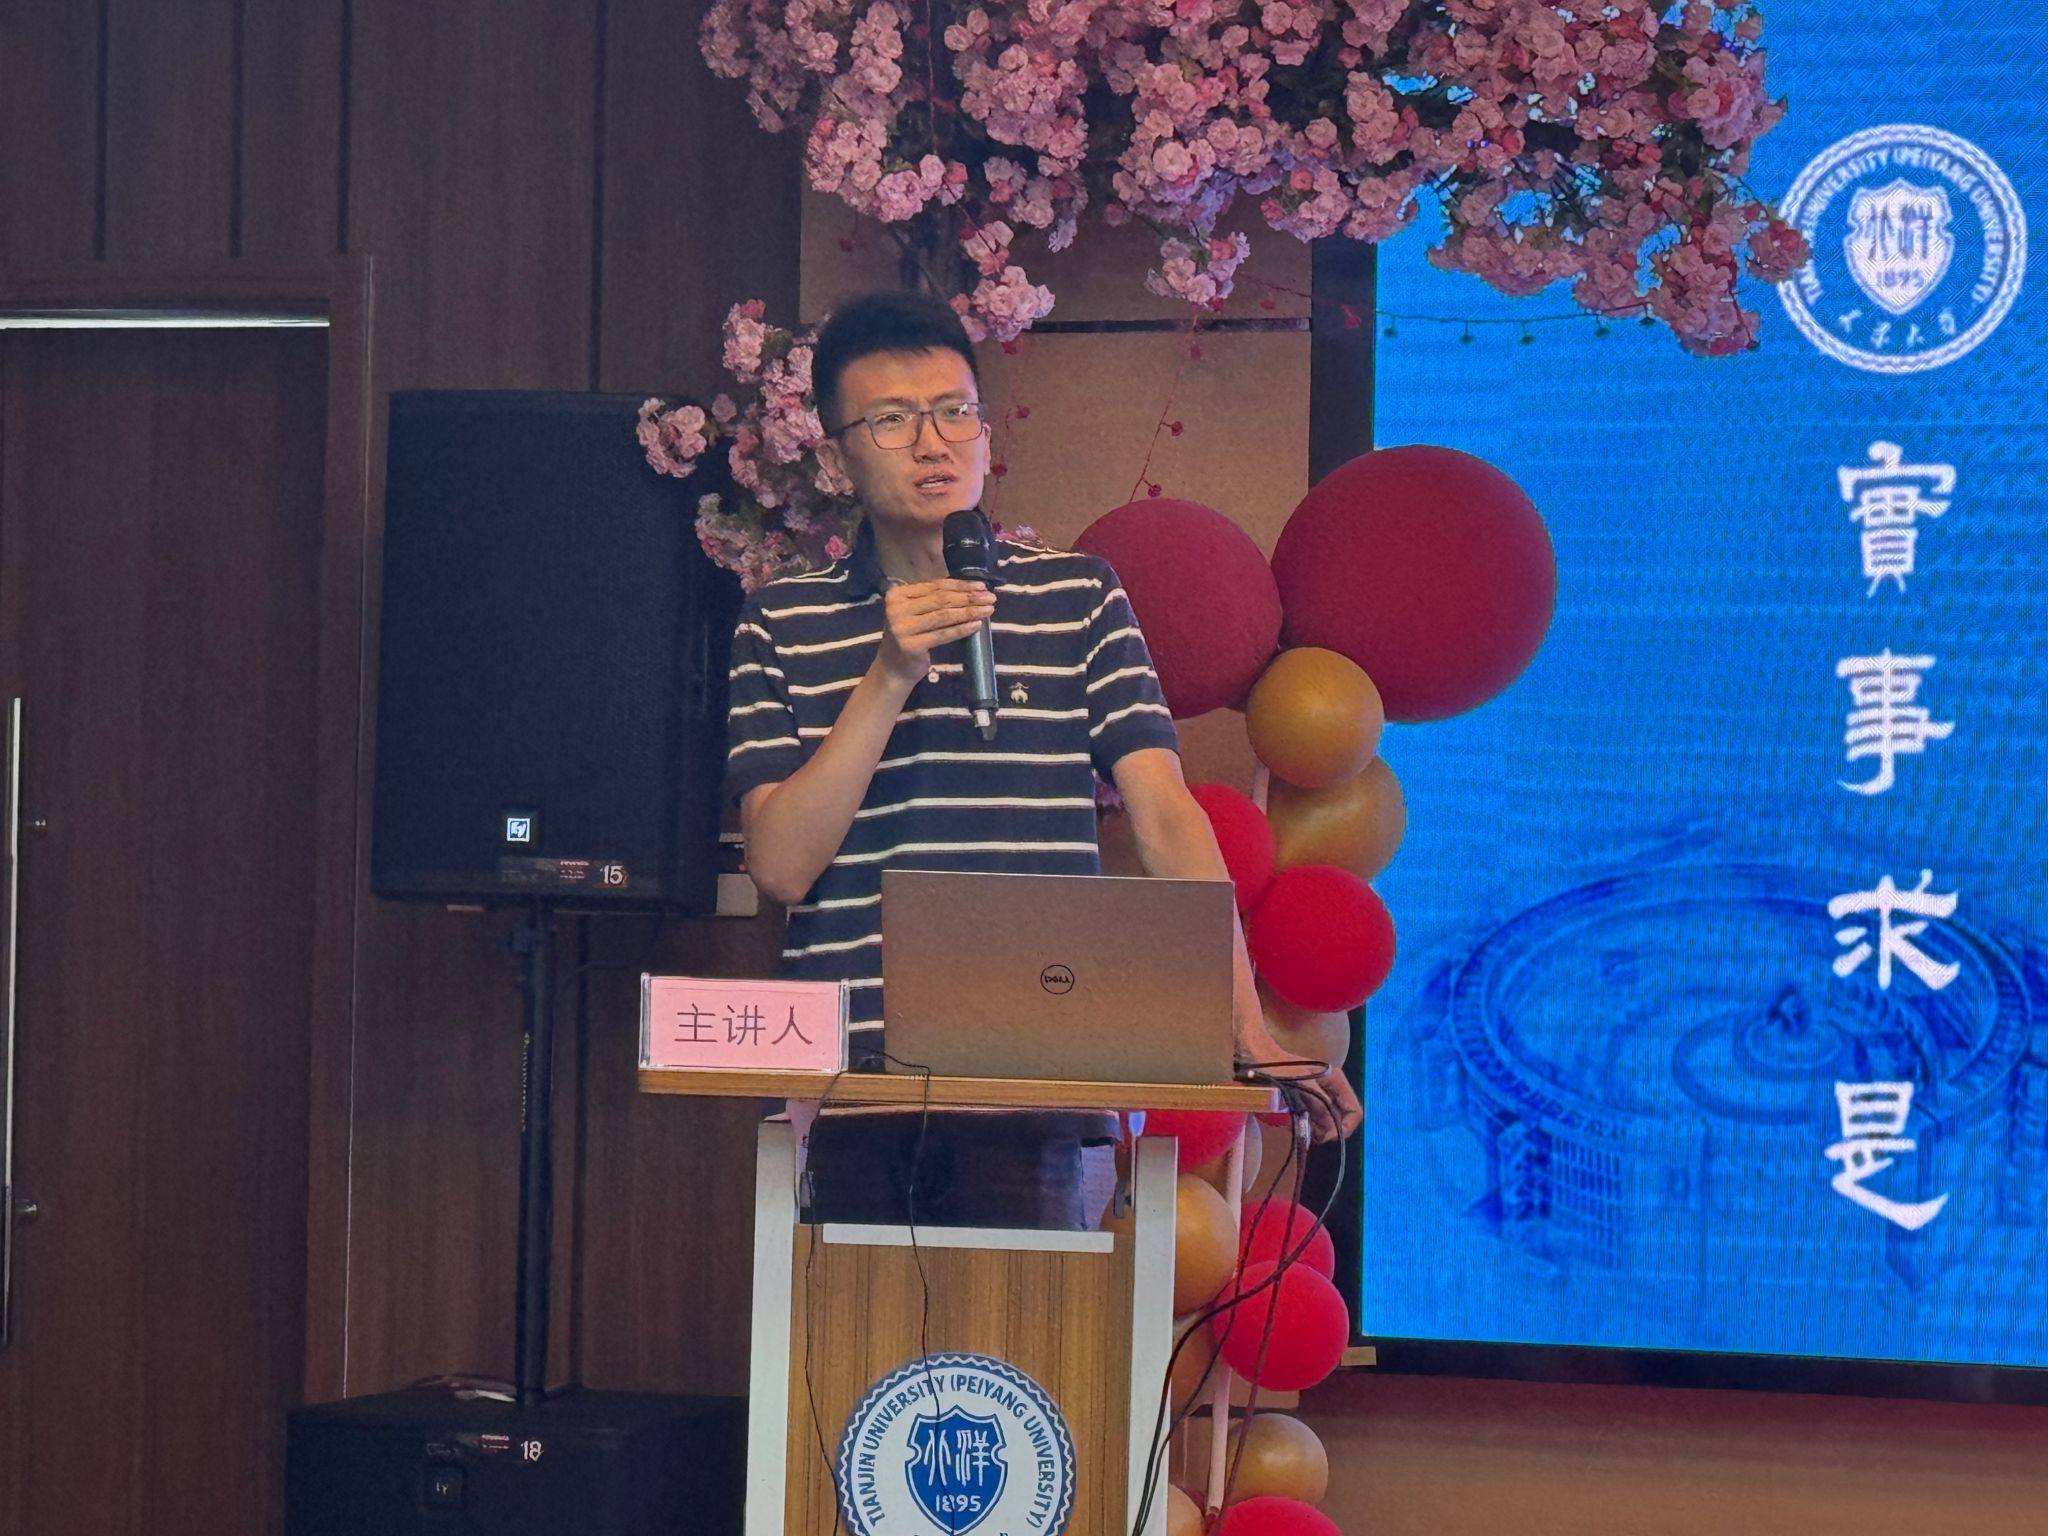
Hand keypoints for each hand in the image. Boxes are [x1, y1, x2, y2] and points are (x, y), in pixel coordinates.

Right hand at [875, 578, 995, 688]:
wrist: (893, 668)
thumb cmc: (910, 636)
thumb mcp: (916, 612)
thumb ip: (934, 600)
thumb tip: (972, 589)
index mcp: (897, 595)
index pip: (935, 586)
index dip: (960, 585)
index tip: (982, 586)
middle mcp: (896, 609)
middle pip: (941, 599)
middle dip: (969, 597)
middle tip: (990, 597)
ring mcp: (902, 628)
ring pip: (944, 616)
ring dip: (969, 612)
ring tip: (988, 610)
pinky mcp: (911, 646)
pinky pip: (943, 635)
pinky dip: (962, 629)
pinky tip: (977, 625)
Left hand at [1234, 1015, 1361, 1144]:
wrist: (1257, 1057)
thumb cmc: (1279, 1068)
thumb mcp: (1302, 1087)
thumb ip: (1320, 1107)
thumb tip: (1331, 1130)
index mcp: (1335, 1081)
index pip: (1355, 1111)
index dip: (1345, 1128)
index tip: (1326, 1137)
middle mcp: (1330, 1089)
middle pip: (1339, 1119)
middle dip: (1325, 1129)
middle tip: (1308, 1132)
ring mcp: (1318, 1095)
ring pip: (1325, 1122)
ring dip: (1313, 1128)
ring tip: (1296, 1124)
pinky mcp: (1305, 1100)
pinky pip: (1311, 1119)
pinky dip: (1303, 1124)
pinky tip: (1290, 1121)